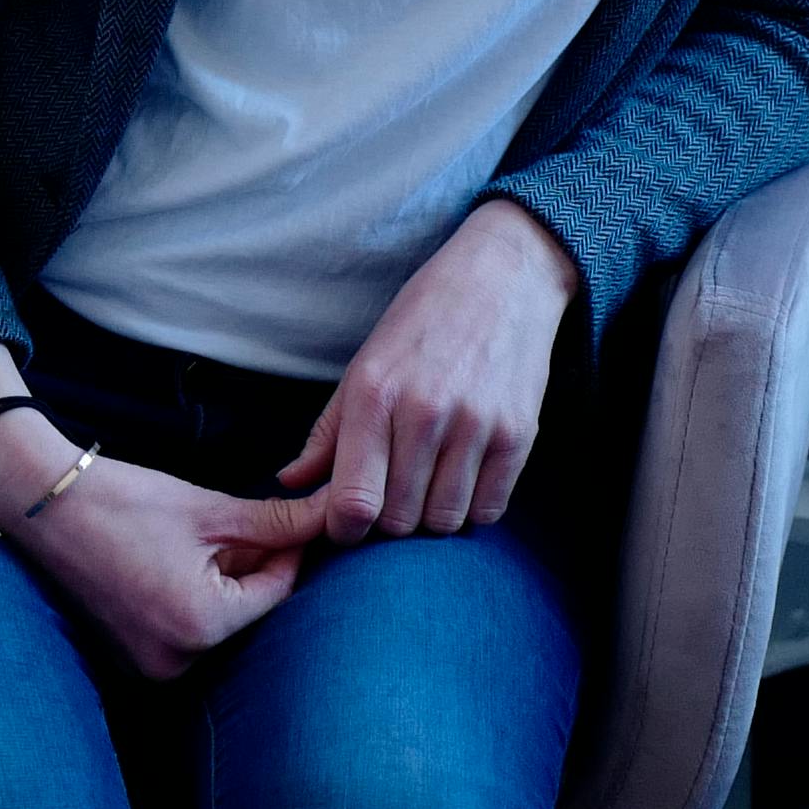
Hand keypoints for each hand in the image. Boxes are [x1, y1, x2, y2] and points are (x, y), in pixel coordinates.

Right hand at [2, 453, 314, 678]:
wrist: (41, 504)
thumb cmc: (122, 501)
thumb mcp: (208, 510)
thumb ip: (276, 522)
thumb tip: (330, 516)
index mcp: (201, 624)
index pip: (277, 592)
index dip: (291, 551)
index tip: (296, 518)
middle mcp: (178, 660)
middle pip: (248, 612)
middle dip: (256, 569)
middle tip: (251, 523)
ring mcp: (150, 665)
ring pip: (218, 622)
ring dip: (227, 583)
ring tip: (205, 538)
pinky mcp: (132, 657)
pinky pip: (185, 631)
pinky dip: (195, 598)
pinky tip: (178, 558)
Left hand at [271, 199, 580, 539]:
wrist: (504, 278)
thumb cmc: (424, 321)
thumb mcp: (364, 364)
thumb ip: (328, 432)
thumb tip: (290, 483)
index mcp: (374, 394)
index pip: (353, 502)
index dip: (344, 530)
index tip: (348, 525)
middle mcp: (424, 412)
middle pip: (399, 521)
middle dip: (389, 523)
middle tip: (393, 498)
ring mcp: (476, 424)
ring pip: (444, 520)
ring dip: (432, 517)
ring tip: (429, 485)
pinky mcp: (518, 433)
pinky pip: (489, 509)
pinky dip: (472, 507)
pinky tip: (463, 479)